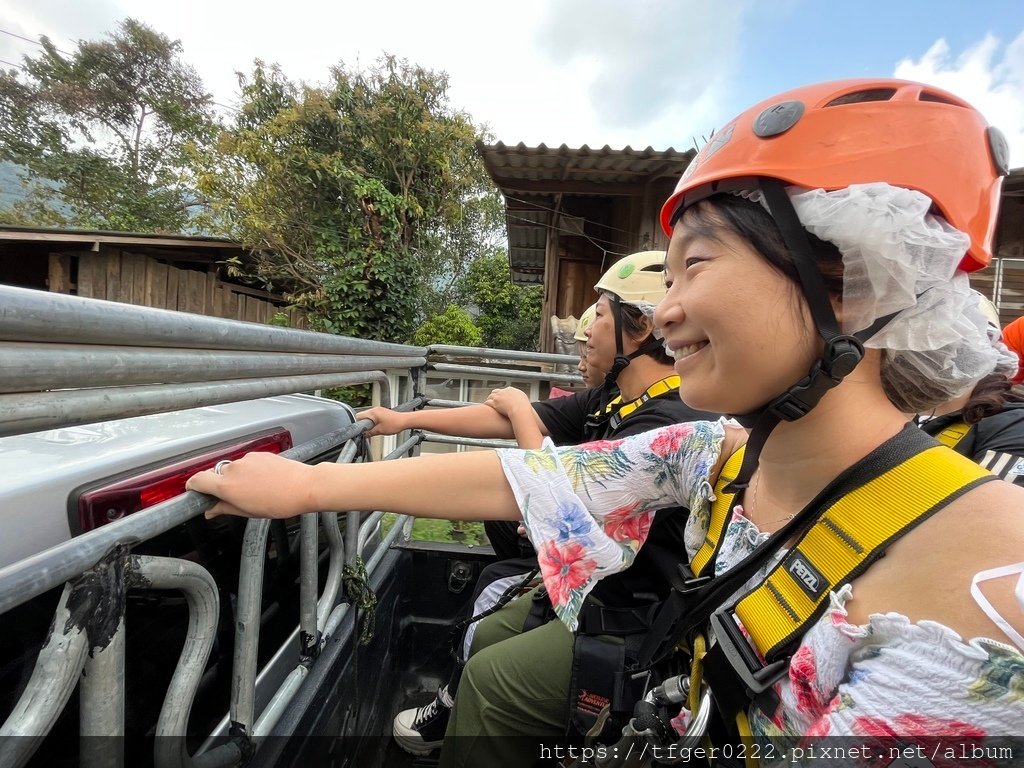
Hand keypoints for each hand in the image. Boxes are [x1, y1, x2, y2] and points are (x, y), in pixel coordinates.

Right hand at [186, 452, 317, 518]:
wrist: (304, 486)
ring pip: (233, 469)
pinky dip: (250, 471)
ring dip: (238, 477)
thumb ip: (225, 508)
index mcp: (227, 486)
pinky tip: (264, 480)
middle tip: (235, 496)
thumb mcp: (248, 512)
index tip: (192, 489)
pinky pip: (247, 462)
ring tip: (256, 489)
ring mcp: (247, 459)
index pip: (198, 480)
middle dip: (221, 484)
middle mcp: (234, 469)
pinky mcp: (258, 453)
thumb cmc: (279, 502)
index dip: (192, 485)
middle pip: (216, 475)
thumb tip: (210, 510)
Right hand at [360, 406, 407, 435]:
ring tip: (374, 429)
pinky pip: (374, 416)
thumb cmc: (395, 424)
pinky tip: (378, 427)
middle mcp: (375, 409)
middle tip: (367, 431)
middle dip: (363, 424)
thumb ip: (369, 433)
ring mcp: (379, 410)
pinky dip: (374, 422)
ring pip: (368, 417)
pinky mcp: (382, 412)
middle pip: (363, 416)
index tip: (359, 430)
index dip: (357, 424)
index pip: (358, 416)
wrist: (405, 421)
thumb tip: (363, 435)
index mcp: (372, 412)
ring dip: (369, 423)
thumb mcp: (379, 431)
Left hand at [484, 387, 530, 418]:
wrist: (520, 410)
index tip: (500, 397)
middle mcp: (503, 392)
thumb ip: (521, 398)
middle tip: (492, 399)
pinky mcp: (494, 403)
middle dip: (493, 395)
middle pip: (495, 392)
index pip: (503, 390)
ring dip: (489, 399)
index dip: (501, 394)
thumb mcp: (524, 399)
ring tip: (487, 402)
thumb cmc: (523, 407)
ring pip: (490, 396)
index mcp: (510, 390)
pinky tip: (484, 406)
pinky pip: (487, 402)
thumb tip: (522, 399)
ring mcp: (498, 397)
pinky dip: (486, 404)